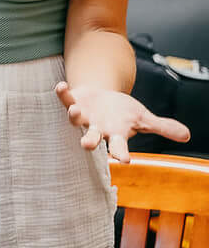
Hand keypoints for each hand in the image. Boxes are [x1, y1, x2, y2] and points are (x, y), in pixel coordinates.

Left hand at [55, 81, 190, 162]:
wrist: (103, 100)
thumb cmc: (123, 113)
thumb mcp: (144, 119)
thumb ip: (163, 127)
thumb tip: (187, 136)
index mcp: (115, 135)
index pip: (119, 147)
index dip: (121, 153)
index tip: (125, 160)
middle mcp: (96, 129)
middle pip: (92, 138)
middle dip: (89, 141)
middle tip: (87, 145)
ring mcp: (82, 117)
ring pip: (75, 120)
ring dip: (74, 115)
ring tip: (75, 110)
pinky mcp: (72, 102)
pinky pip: (65, 98)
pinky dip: (63, 93)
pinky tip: (61, 86)